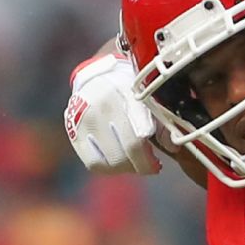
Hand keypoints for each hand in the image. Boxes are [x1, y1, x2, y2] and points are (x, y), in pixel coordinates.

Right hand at [64, 53, 162, 174]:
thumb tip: (172, 145)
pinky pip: (92, 162)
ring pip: (108, 161)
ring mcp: (84, 118)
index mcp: (126, 93)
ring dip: (126, 168)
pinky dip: (109, 168)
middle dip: (142, 165)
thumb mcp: (149, 94)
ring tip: (135, 164)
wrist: (98, 75)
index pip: (138, 136)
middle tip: (151, 166)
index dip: (148, 158)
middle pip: (125, 151)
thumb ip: (161, 118)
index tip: (157, 164)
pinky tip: (119, 163)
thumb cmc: (130, 88)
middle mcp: (102, 105)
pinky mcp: (72, 129)